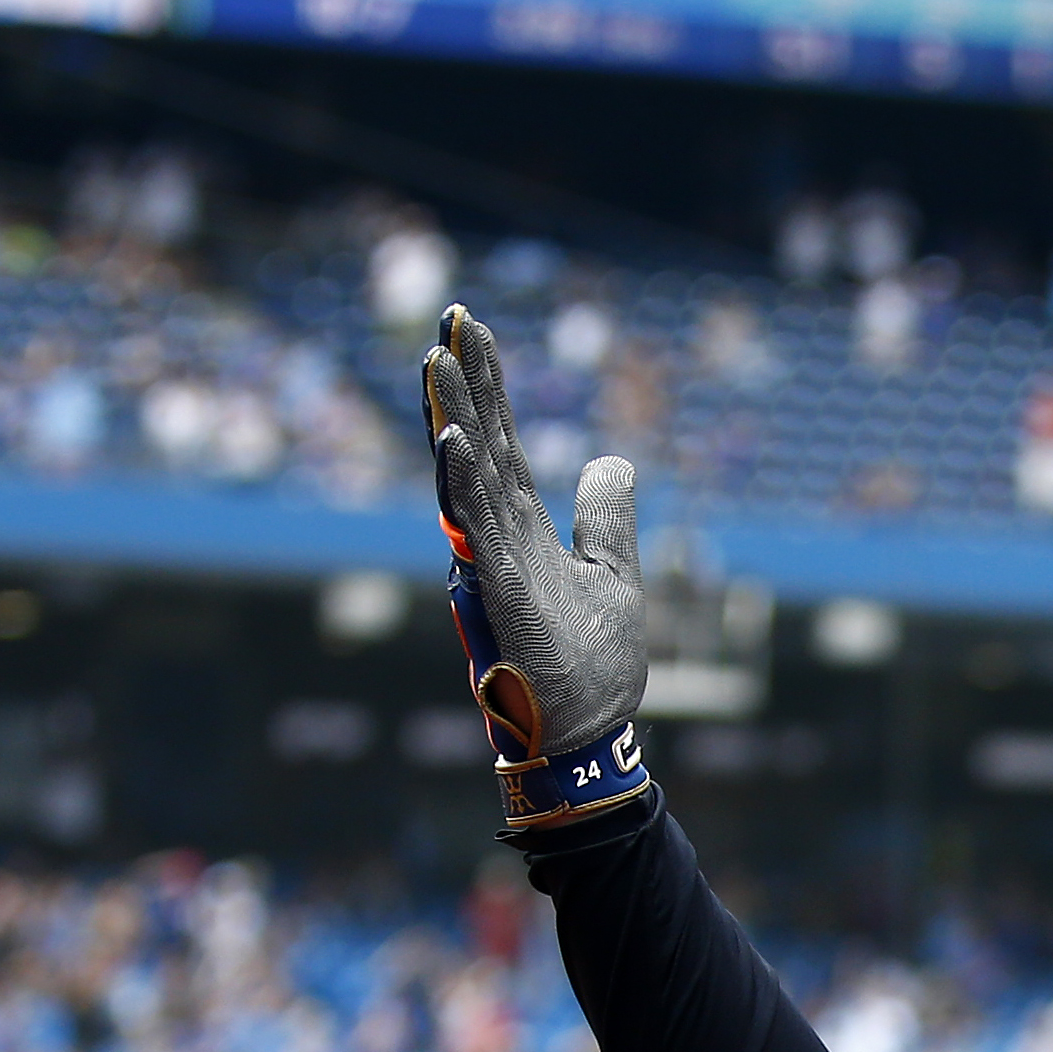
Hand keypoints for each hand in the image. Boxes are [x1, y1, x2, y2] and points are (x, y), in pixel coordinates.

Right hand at [419, 303, 651, 829]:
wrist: (589, 734)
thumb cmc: (592, 665)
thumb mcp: (613, 575)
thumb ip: (607, 518)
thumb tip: (610, 461)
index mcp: (523, 528)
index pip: (500, 441)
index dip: (488, 384)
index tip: (470, 326)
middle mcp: (499, 536)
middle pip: (477, 442)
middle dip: (463, 381)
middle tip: (449, 317)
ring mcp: (494, 561)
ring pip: (468, 475)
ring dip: (454, 416)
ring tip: (439, 358)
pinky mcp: (500, 590)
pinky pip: (477, 527)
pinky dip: (463, 481)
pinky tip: (453, 435)